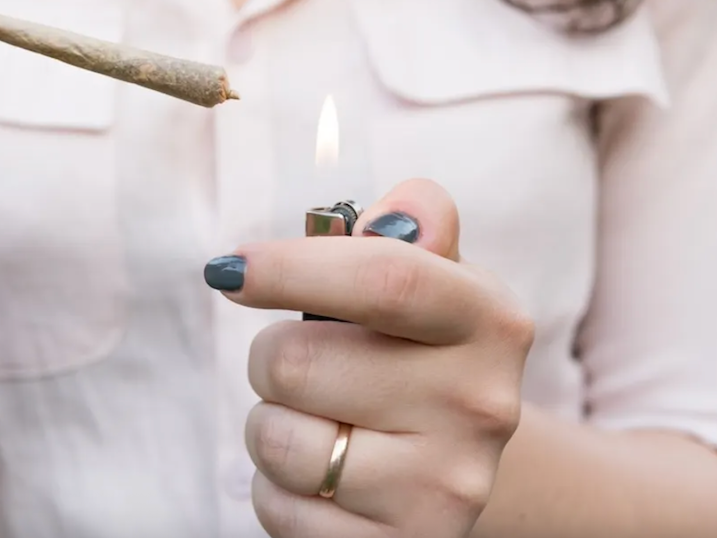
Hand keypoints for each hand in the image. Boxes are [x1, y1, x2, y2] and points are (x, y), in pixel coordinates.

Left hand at [205, 179, 534, 537]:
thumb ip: (414, 225)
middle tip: (302, 364)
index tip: (228, 269)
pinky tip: (324, 478)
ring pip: (277, 439)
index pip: (383, 278)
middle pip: (298, 361)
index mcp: (489, 321)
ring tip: (319, 422)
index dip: (290, 268)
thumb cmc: (420, 353)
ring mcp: (445, 489)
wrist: (458, 467)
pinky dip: (277, 488)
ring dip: (271, 424)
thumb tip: (390, 210)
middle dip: (271, 356)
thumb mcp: (435, 280)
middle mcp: (481, 407)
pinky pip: (278, 506)